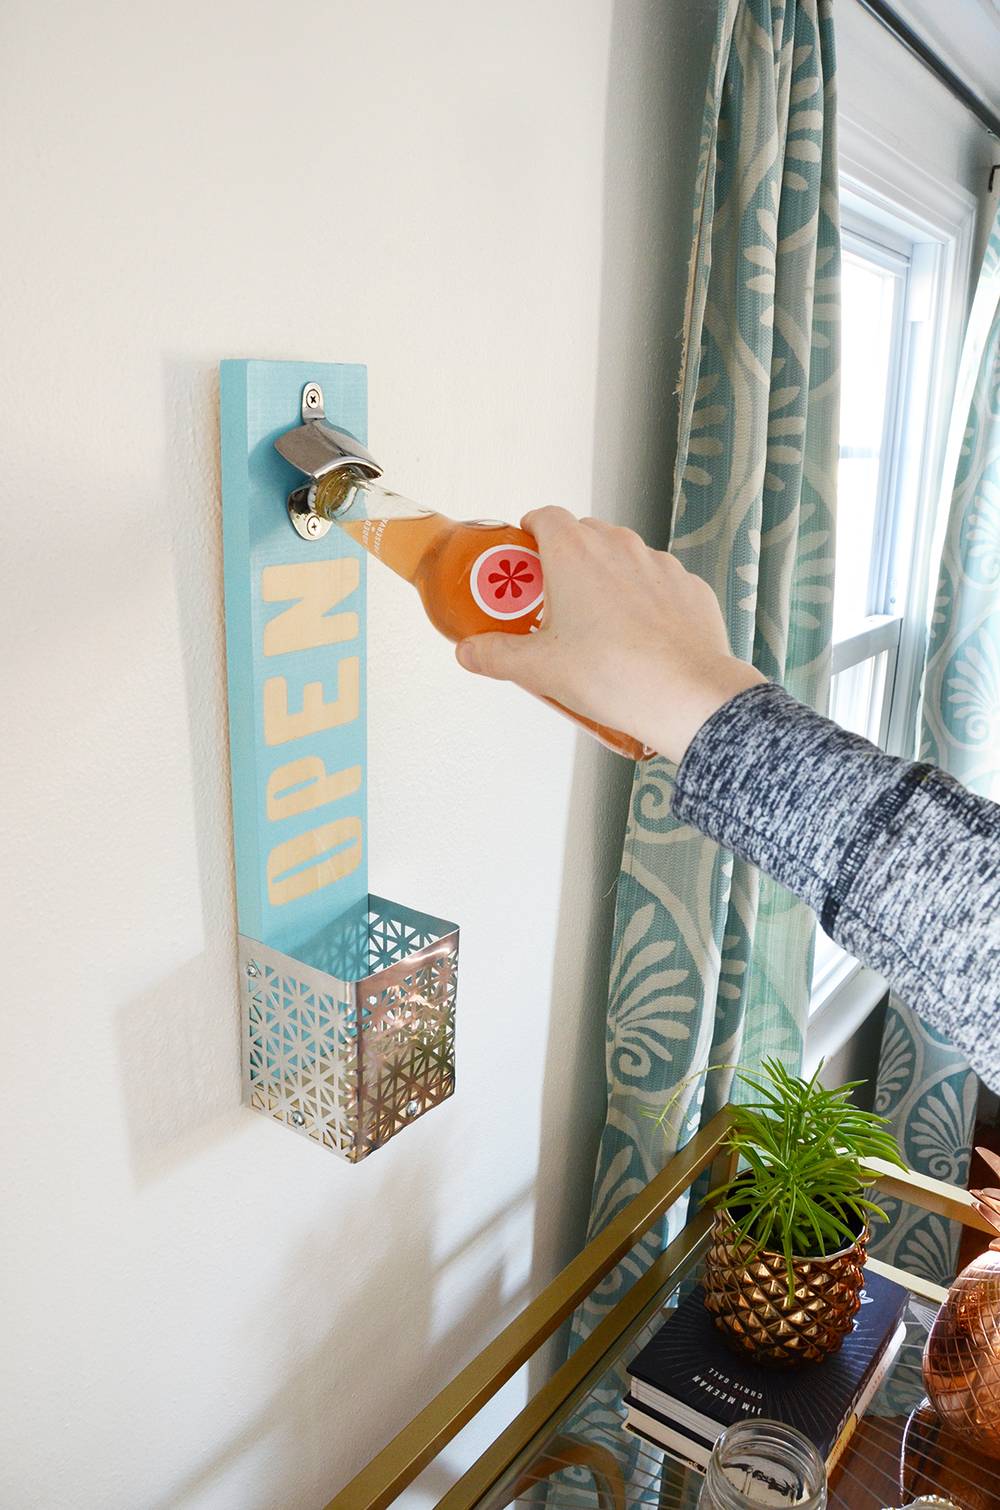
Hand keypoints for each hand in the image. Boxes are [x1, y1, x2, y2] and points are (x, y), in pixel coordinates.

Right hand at [455, 507, 764, 763]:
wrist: (685, 695)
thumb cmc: (614, 675)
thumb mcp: (538, 669)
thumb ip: (495, 655)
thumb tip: (470, 652)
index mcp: (574, 552)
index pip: (544, 516)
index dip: (529, 533)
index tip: (522, 559)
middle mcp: (619, 546)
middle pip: (584, 535)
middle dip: (566, 560)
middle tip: (553, 602)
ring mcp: (660, 565)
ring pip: (625, 559)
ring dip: (608, 580)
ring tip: (599, 626)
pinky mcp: (690, 588)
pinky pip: (660, 586)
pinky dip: (647, 602)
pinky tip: (640, 639)